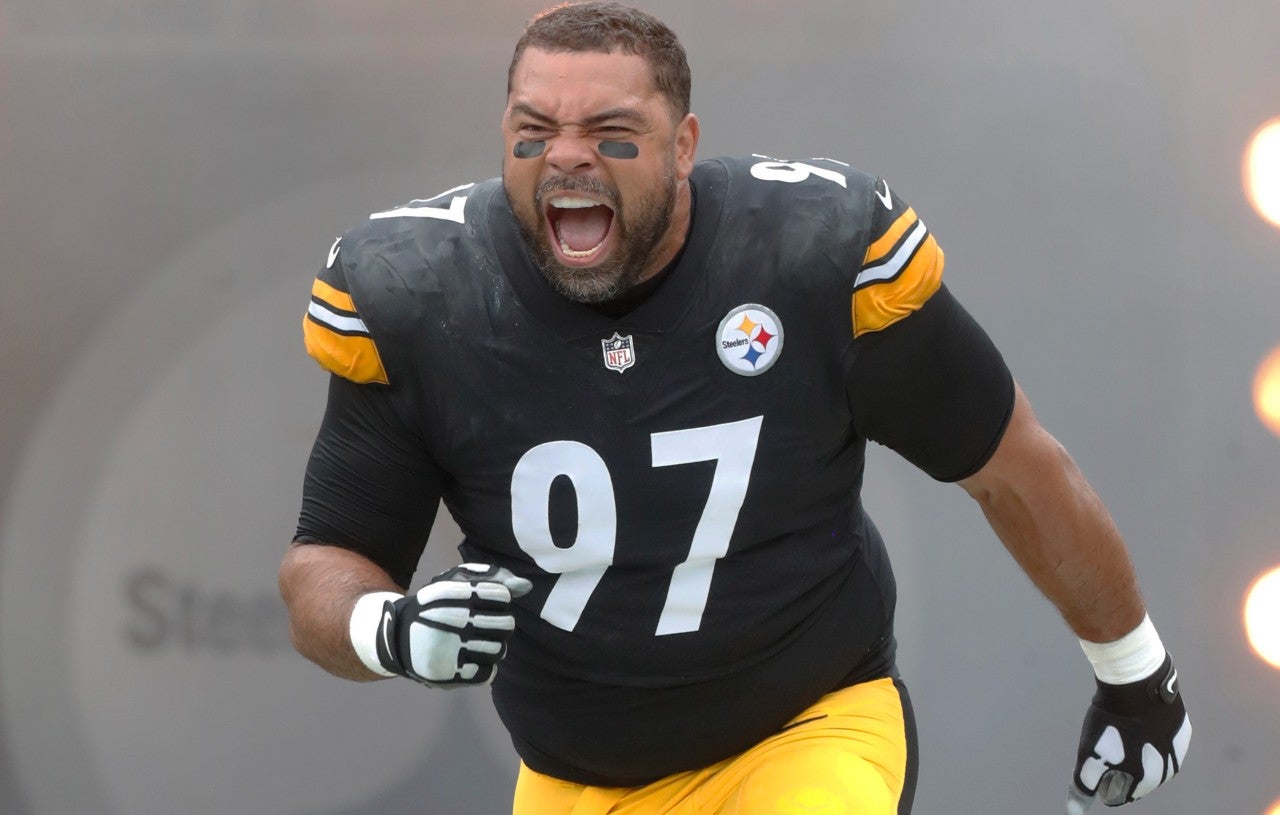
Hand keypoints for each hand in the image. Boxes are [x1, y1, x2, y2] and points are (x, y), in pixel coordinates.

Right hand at [374, 563, 531, 687]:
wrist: (396, 637)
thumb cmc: (435, 606)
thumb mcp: (455, 581)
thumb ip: (491, 577)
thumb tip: (525, 587)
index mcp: (452, 592)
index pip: (501, 596)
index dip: (499, 599)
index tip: (486, 603)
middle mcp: (450, 620)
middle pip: (506, 624)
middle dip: (499, 623)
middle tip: (483, 625)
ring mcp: (450, 650)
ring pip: (499, 650)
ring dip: (492, 646)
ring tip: (475, 643)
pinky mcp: (448, 675)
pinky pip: (488, 673)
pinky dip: (483, 667)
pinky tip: (469, 659)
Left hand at [1067, 653, 1190, 812]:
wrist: (1137, 684)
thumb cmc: (1109, 720)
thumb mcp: (1090, 753)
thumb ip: (1083, 784)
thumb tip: (1074, 812)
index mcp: (1143, 778)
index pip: (1122, 795)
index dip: (1108, 790)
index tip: (1100, 786)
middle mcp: (1165, 768)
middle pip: (1145, 783)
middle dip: (1129, 782)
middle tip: (1117, 777)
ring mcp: (1177, 749)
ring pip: (1163, 767)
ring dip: (1148, 766)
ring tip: (1134, 761)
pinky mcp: (1183, 731)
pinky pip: (1173, 746)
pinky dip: (1160, 746)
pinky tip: (1152, 741)